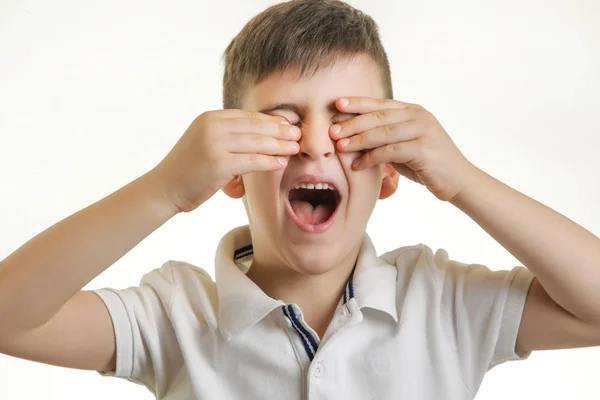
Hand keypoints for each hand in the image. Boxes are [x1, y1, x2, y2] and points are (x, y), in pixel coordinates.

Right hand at [152, 110, 299, 212]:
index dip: (271, 120)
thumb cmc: (189, 169)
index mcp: (210, 118)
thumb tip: (259, 135)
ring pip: (256, 142)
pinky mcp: (218, 163)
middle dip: (280, 130)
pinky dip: (269, 161)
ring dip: (279, 145)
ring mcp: (214, 143)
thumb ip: (227, 135)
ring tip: (295, 148)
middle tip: (299, 134)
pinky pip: (251, 161)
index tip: (289, 124)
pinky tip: (281, 162)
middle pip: (255, 126)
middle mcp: (212, 126)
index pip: (248, 116)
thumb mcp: (206, 142)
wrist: (165, 187)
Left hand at [330, 97, 477, 200]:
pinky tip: (357, 165)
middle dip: (352, 123)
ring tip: (339, 146)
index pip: (380, 103)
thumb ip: (383, 138)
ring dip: (358, 139)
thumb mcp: (402, 146)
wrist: (458, 181)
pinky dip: (371, 158)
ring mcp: (423, 130)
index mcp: (413, 110)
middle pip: (378, 116)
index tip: (337, 104)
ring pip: (383, 132)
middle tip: (331, 130)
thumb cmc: (426, 164)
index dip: (358, 103)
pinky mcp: (424, 148)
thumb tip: (351, 136)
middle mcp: (418, 116)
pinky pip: (390, 151)